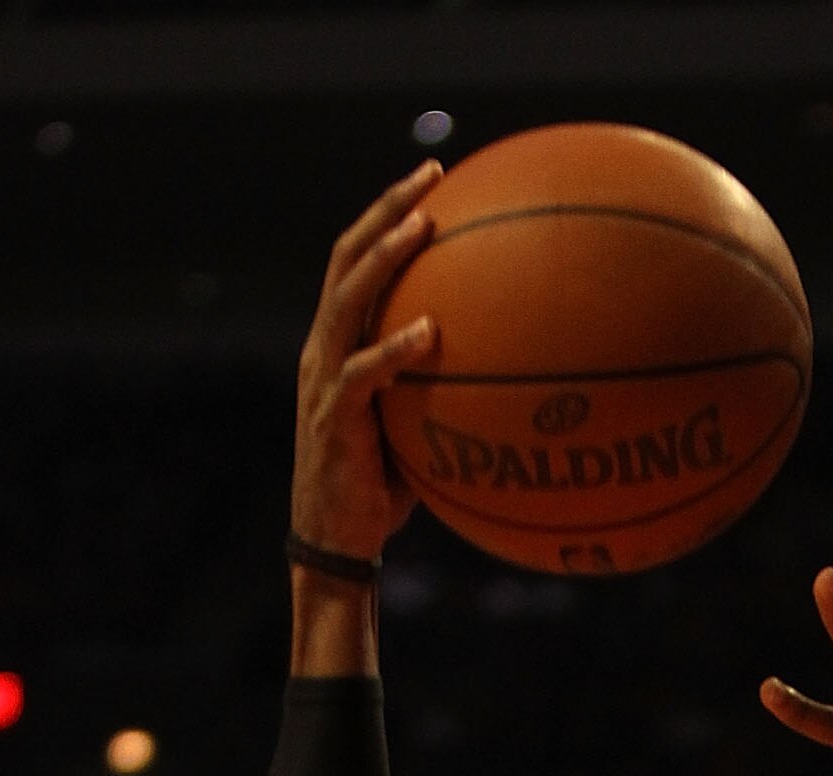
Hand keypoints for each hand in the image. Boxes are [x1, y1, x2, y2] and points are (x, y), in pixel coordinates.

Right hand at [291, 162, 443, 563]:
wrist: (337, 542)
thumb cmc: (381, 491)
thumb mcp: (415, 429)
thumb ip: (441, 392)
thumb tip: (509, 376)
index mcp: (337, 343)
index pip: (356, 262)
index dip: (388, 217)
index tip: (432, 182)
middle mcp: (322, 348)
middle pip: (347, 257)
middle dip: (387, 211)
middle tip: (430, 176)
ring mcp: (324, 379)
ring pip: (347, 299)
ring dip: (386, 258)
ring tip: (425, 228)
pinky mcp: (334, 417)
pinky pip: (363, 373)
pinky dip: (394, 350)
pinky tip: (431, 334)